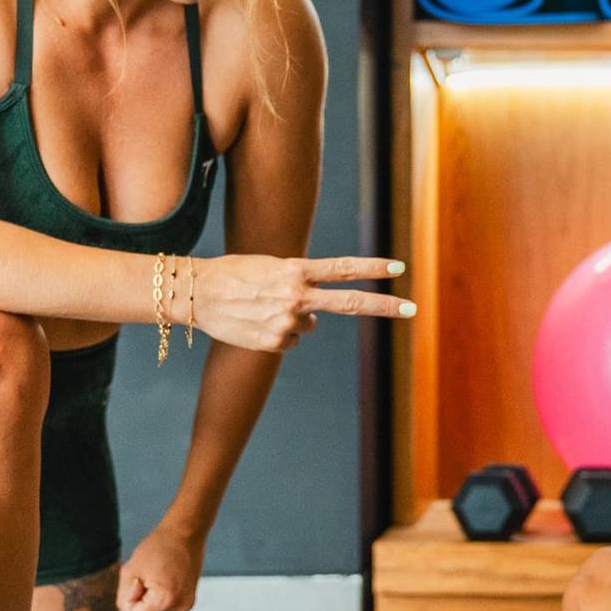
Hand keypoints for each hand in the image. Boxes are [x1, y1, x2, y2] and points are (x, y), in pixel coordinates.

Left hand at [119, 523, 203, 610]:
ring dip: (148, 599)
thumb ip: (123, 599)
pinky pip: (162, 608)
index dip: (130, 601)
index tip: (139, 581)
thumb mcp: (130, 571)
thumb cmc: (157, 547)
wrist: (185, 533)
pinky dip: (158, 597)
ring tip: (157, 576)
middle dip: (139, 601)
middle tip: (149, 575)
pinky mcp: (187, 602)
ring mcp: (185, 606)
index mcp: (165, 602)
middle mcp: (179, 609)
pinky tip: (165, 579)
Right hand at [185, 256, 409, 352]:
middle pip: (349, 303)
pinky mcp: (276, 342)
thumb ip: (299, 284)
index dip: (372, 268)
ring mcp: (287, 321)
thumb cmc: (234, 276)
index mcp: (295, 271)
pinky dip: (278, 334)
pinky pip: (290, 340)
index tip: (399, 268)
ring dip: (293, 319)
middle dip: (383, 306)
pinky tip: (256, 322)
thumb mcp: (270, 268)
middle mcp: (297, 296)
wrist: (198, 294)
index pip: (342, 268)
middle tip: (412, 308)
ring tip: (263, 308)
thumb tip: (316, 318)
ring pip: (309, 326)